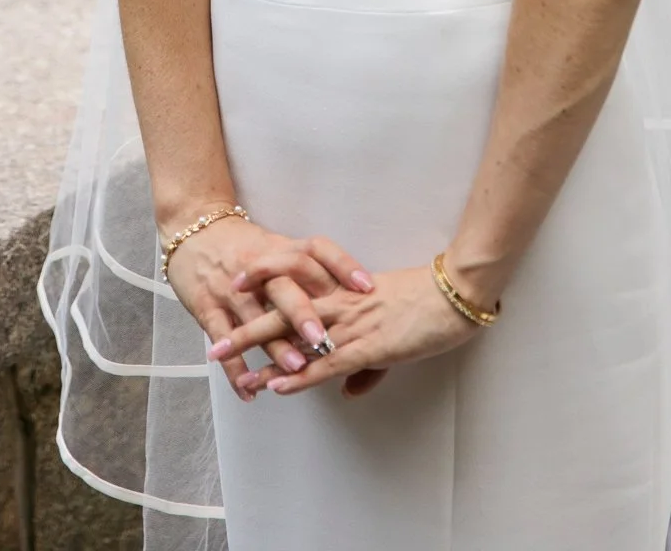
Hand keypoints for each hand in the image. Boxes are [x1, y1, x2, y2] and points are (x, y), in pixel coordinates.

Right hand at [170, 220, 373, 401]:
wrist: (193, 227)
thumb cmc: (242, 244)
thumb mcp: (276, 247)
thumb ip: (306, 272)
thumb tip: (350, 299)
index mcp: (280, 248)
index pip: (316, 249)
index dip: (342, 265)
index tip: (366, 287)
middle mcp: (258, 266)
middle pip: (284, 286)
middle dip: (304, 314)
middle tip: (325, 339)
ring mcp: (230, 287)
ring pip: (254, 315)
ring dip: (275, 344)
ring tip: (296, 368)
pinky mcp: (205, 305)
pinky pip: (220, 335)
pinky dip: (234, 366)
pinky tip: (249, 390)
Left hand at [210, 262, 478, 399]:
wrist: (455, 292)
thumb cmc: (428, 302)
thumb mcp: (391, 327)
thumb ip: (366, 360)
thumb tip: (348, 389)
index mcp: (346, 289)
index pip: (296, 281)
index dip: (264, 281)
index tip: (235, 287)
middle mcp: (342, 301)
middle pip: (283, 309)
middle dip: (247, 326)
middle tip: (215, 338)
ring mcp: (353, 322)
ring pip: (297, 336)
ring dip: (263, 355)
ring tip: (233, 370)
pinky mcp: (369, 344)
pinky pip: (327, 362)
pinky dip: (300, 375)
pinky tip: (278, 384)